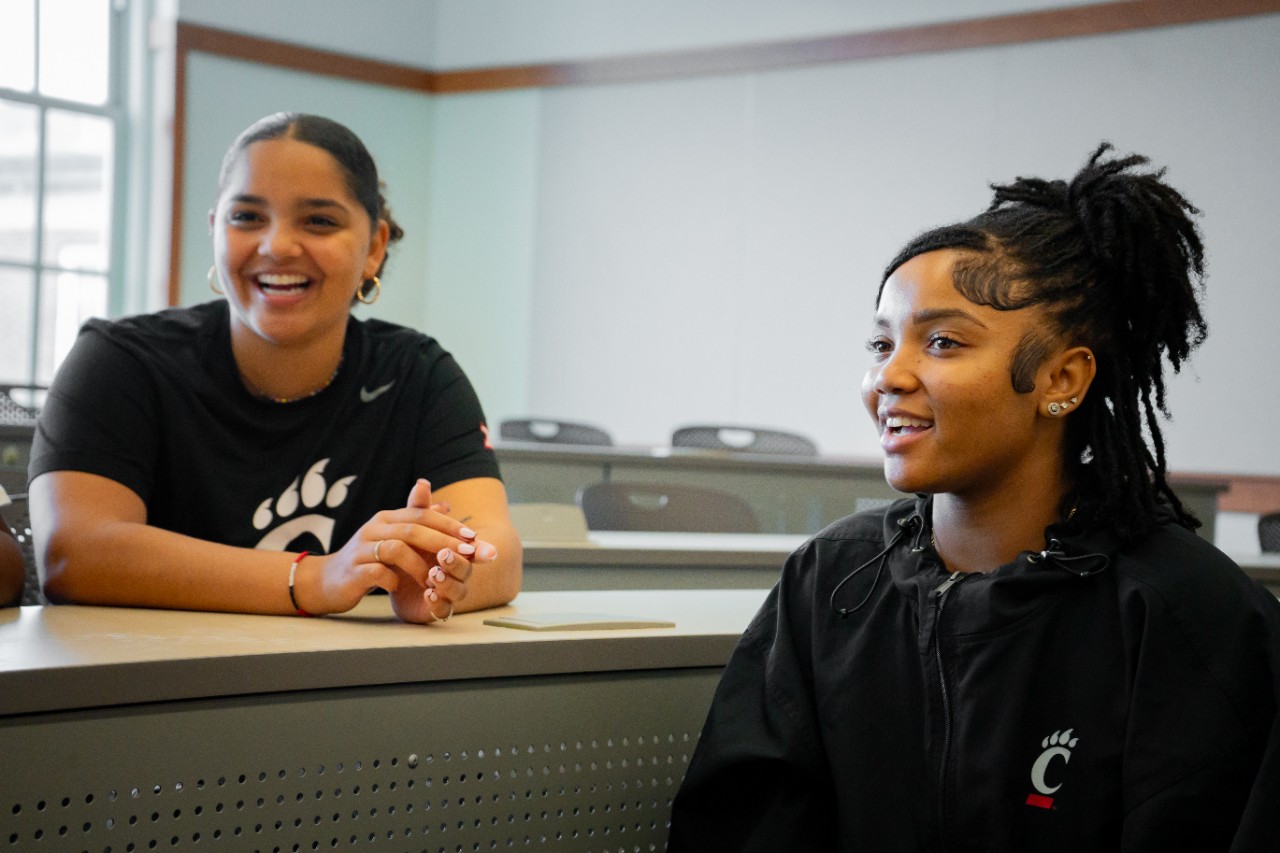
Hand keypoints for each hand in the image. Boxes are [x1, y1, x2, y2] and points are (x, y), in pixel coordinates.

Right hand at [294, 480, 493, 617]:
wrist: (328, 582)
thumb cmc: (368, 559)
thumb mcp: (393, 537)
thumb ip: (419, 522)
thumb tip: (447, 506)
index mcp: (386, 518)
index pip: (422, 514)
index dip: (449, 525)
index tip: (474, 538)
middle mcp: (373, 528)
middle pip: (413, 529)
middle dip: (445, 542)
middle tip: (468, 556)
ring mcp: (361, 549)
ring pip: (396, 549)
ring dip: (421, 565)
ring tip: (435, 579)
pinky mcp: (353, 572)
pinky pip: (378, 573)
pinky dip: (394, 580)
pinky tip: (401, 587)